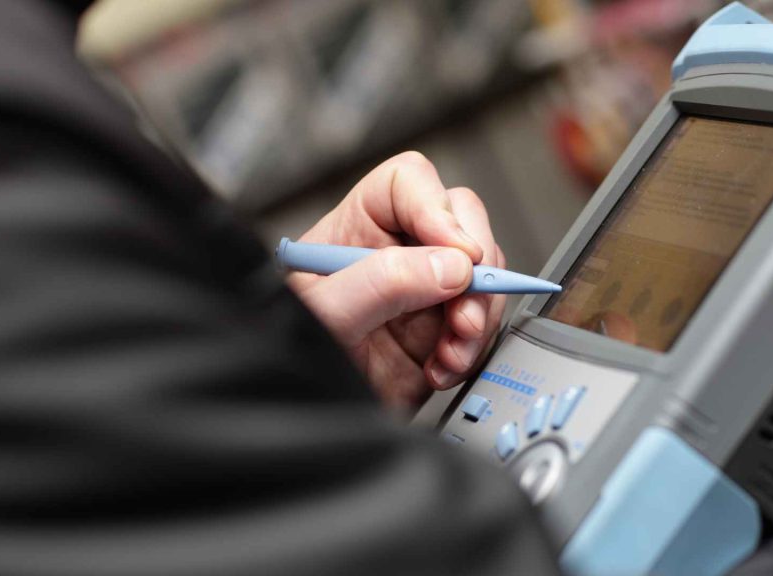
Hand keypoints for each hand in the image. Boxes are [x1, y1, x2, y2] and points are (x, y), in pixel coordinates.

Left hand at [287, 152, 506, 408]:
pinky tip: (444, 368)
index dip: (438, 209)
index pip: (405, 184)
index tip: (458, 252)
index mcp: (354, 232)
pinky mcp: (442, 334)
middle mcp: (394, 254)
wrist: (306, 427)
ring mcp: (423, 293)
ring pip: (482, 273)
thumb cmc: (290, 362)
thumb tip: (450, 265)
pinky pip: (483, 322)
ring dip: (478, 313)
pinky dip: (474, 348)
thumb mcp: (325, 316)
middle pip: (460, 220)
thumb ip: (381, 284)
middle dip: (476, 266)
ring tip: (452, 349)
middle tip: (465, 308)